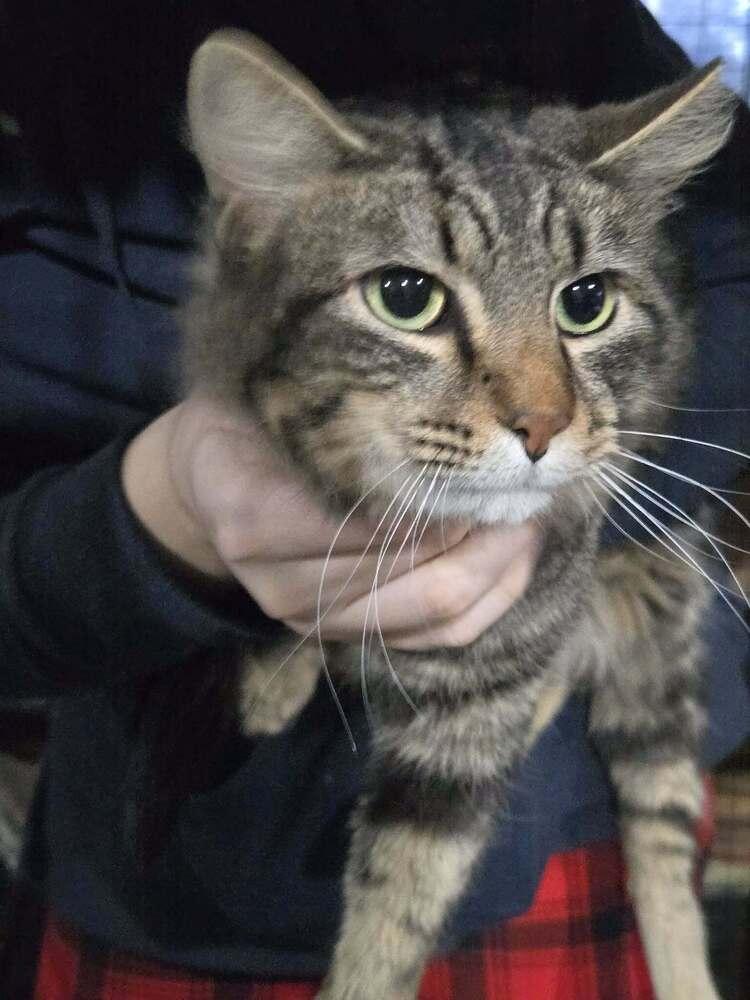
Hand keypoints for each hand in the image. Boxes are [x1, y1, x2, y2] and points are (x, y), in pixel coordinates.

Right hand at [122, 397, 540, 648]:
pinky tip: (517, 549)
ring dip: (499, 557)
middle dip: (484, 524)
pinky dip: (493, 593)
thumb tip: (434, 408)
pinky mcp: (349, 638)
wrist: (208, 488)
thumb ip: (326, 409)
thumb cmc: (249, 426)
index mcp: (253, 517)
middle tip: (524, 477)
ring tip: (528, 507)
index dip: (438, 486)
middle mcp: (281, 585)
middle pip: (413, 569)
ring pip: (437, 608)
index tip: (486, 447)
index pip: (367, 517)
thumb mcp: (268, 398)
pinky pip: (442, 635)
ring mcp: (316, 621)